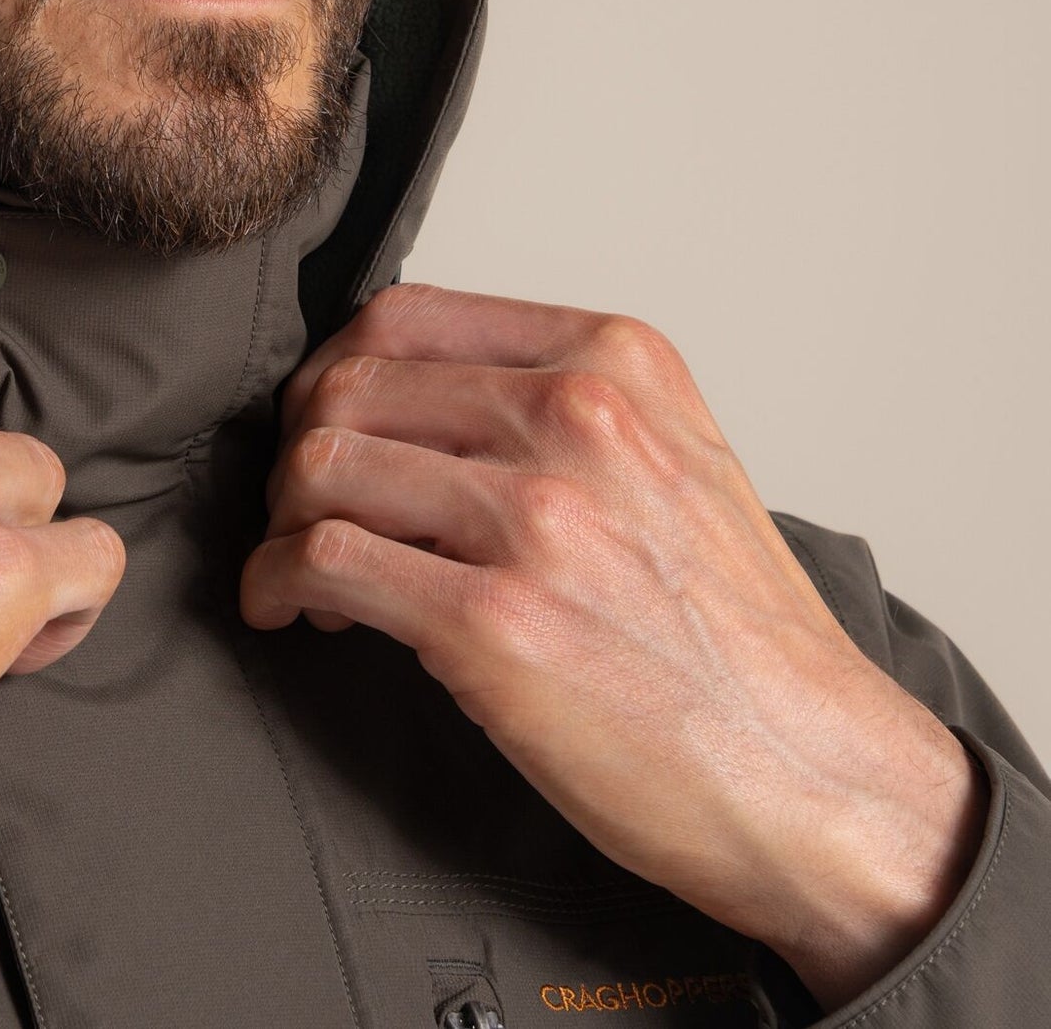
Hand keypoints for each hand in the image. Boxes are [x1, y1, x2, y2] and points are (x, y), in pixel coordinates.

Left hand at [239, 282, 985, 1009]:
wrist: (817, 777)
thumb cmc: (740, 637)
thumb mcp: (674, 458)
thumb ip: (558, 401)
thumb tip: (411, 400)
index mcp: (615, 359)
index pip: (405, 315)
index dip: (335, 371)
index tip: (324, 423)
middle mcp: (574, 415)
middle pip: (348, 384)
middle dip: (298, 448)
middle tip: (300, 506)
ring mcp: (534, 515)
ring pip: (321, 464)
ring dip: (282, 519)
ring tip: (300, 569)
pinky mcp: (493, 619)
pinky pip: (322, 559)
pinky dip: (276, 581)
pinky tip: (290, 611)